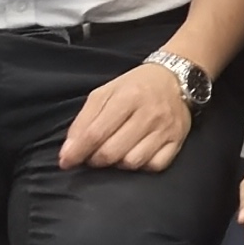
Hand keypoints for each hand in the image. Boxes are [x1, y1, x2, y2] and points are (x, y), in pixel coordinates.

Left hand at [60, 61, 195, 172]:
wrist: (175, 78)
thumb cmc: (134, 86)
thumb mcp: (105, 92)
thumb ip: (83, 120)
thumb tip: (68, 152)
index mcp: (127, 97)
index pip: (96, 133)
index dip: (77, 151)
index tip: (65, 161)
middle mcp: (149, 113)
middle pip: (112, 152)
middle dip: (95, 159)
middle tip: (93, 155)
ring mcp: (165, 129)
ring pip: (133, 162)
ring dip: (117, 163)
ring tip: (114, 153)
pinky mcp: (178, 140)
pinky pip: (155, 166)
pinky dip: (141, 166)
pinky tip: (135, 155)